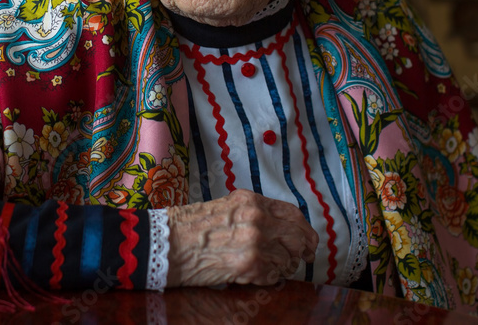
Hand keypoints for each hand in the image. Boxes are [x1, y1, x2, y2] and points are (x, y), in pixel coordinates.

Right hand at [165, 189, 317, 286]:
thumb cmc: (191, 227)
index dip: (304, 228)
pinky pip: (275, 274)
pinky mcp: (251, 264)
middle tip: (303, 258)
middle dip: (303, 249)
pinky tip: (259, 275)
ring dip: (285, 266)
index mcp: (250, 200)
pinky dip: (272, 277)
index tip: (308, 239)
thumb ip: (253, 213)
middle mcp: (257, 217)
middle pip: (298, 235)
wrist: (169, 243)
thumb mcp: (225, 207)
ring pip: (289, 257)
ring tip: (272, 268)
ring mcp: (256, 241)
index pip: (292, 213)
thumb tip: (279, 227)